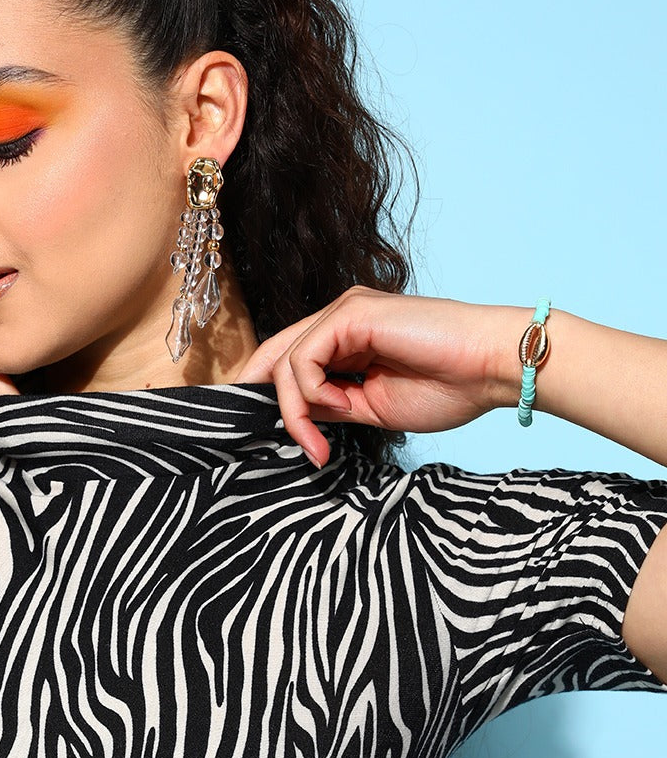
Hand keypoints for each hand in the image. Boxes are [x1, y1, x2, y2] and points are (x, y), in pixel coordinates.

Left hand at [233, 286, 520, 466]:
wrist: (492, 370)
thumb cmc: (449, 388)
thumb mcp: (371, 406)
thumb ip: (330, 405)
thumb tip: (293, 417)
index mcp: (347, 340)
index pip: (288, 361)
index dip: (267, 395)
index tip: (268, 435)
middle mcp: (341, 321)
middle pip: (277, 358)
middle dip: (264, 403)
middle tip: (281, 444)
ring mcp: (345, 313)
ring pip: (285, 362)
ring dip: (295, 411)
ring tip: (320, 442)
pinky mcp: (351, 313)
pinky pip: (304, 357)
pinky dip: (311, 390)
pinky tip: (342, 405)